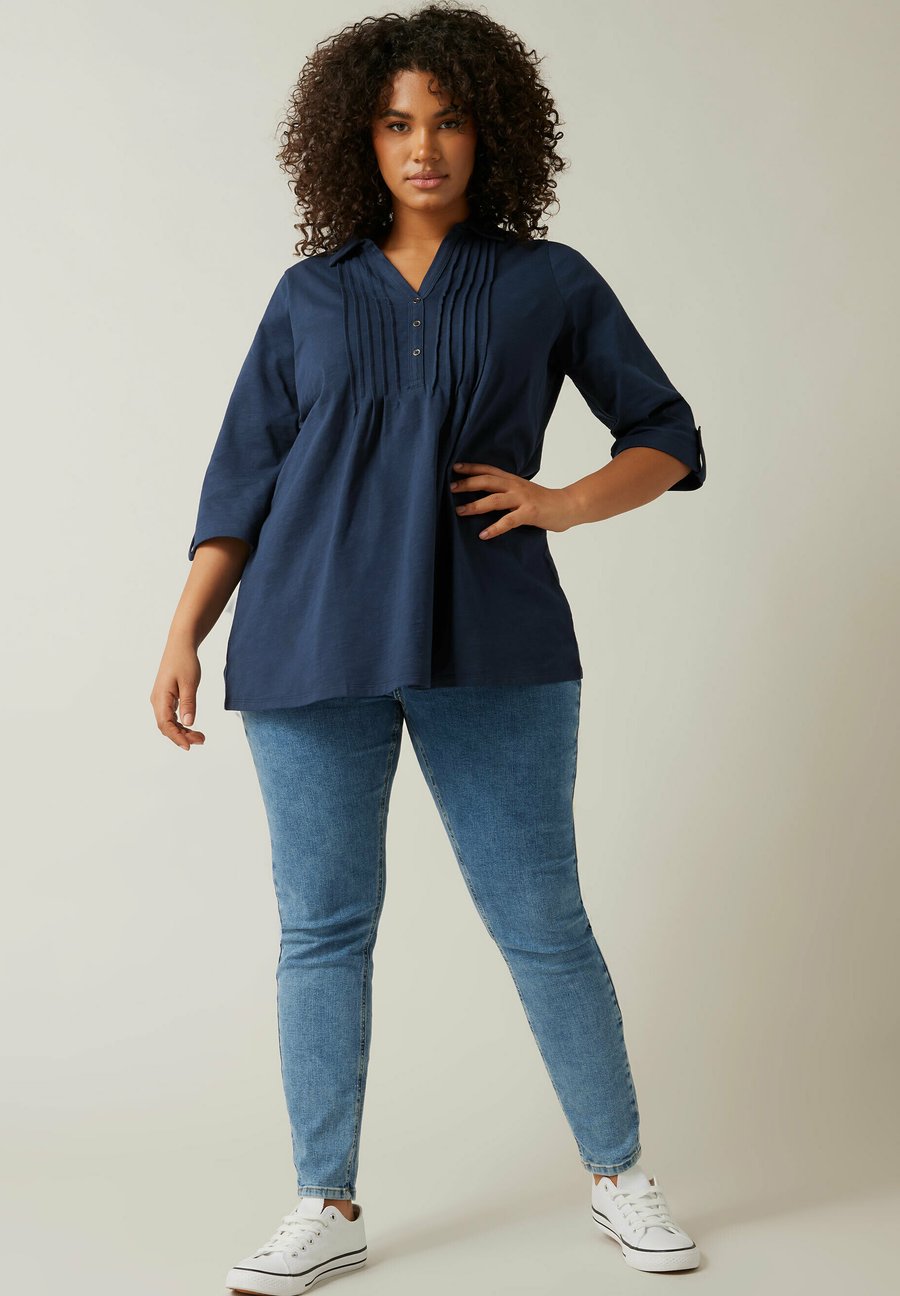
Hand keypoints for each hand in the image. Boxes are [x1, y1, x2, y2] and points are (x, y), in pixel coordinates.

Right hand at [150, 639, 205, 750]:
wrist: (180, 646)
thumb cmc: (185, 661)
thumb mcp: (189, 683)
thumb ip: (188, 703)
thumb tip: (188, 723)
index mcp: (161, 698)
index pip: (166, 725)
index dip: (177, 737)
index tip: (189, 746)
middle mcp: (157, 701)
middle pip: (166, 726)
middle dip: (182, 736)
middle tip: (202, 740)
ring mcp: (160, 700)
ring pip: (168, 722)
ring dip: (182, 731)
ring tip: (200, 737)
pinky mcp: (166, 698)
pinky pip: (171, 716)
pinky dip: (181, 724)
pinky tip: (191, 727)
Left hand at [449, 461, 579, 538]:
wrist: (567, 506)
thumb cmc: (542, 501)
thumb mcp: (522, 491)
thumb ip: (506, 491)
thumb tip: (484, 495)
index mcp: (513, 480)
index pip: (488, 470)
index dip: (471, 467)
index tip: (454, 467)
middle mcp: (515, 486)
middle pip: (487, 481)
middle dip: (467, 483)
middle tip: (450, 488)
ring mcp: (522, 499)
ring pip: (494, 500)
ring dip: (475, 505)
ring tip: (459, 511)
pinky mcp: (529, 513)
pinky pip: (509, 521)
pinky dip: (495, 528)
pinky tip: (483, 534)